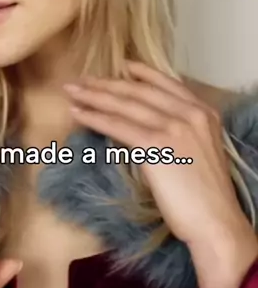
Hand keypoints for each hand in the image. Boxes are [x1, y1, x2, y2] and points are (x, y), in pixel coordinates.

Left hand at [64, 60, 253, 247]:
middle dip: (107, 84)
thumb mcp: (198, 153)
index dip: (143, 73)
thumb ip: (179, 134)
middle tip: (81, 81)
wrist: (216, 221)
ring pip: (126, 105)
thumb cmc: (206, 197)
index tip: (123, 66)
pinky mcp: (156, 146)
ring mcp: (174, 128)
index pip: (168, 84)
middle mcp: (191, 114)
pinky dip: (95, 118)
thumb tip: (145, 127)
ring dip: (94, 97)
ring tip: (72, 93)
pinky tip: (78, 114)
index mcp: (204, 113)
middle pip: (140, 92)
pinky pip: (118, 126)